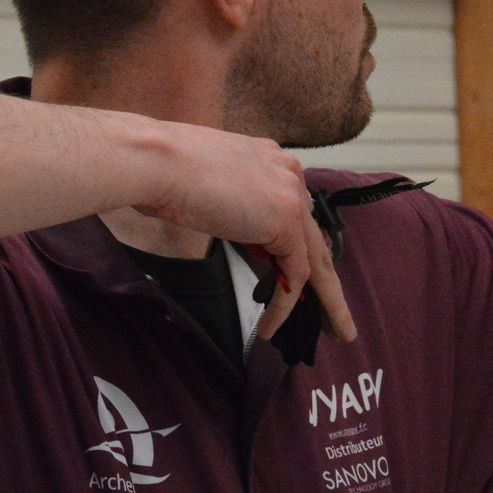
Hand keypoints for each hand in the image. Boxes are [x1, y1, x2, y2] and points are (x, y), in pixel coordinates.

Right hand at [132, 122, 355, 343]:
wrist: (154, 160)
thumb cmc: (160, 170)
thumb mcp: (205, 186)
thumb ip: (230, 204)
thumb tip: (231, 223)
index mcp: (269, 160)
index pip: (295, 213)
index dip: (296, 250)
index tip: (292, 279)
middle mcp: (288, 172)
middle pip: (315, 236)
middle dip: (328, 280)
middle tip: (338, 314)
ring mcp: (290, 194)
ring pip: (317, 258)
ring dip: (327, 301)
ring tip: (335, 332)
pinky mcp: (286, 219)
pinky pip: (295, 273)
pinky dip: (285, 305)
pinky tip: (271, 327)